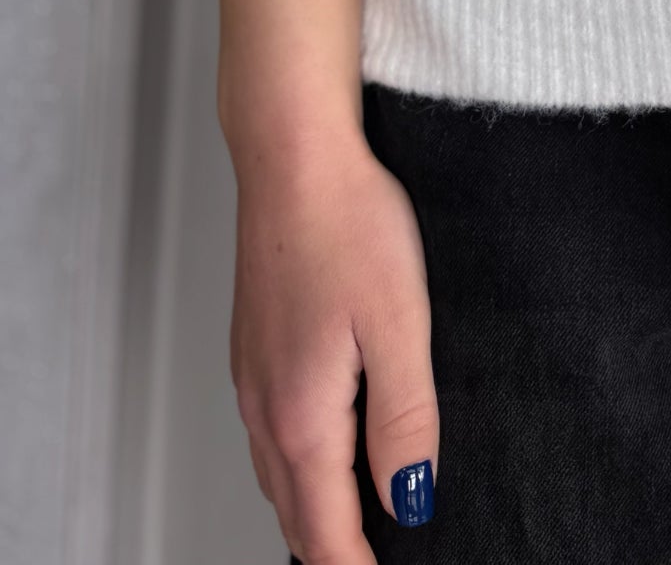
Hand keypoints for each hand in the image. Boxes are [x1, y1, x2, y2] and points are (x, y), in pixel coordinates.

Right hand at [229, 126, 438, 561]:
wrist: (293, 155)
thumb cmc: (348, 224)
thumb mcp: (400, 326)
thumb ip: (404, 421)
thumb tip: (409, 501)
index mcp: (301, 416)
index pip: (326, 533)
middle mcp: (264, 407)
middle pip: (297, 517)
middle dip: (336, 552)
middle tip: (383, 561)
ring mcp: (252, 378)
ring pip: (279, 478)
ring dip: (317, 512)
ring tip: (364, 527)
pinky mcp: (255, 348)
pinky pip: (272, 436)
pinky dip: (302, 466)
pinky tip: (331, 449)